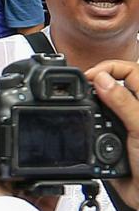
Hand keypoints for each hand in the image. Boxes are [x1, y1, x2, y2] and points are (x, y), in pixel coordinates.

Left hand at [0, 122, 56, 210]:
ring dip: (41, 177)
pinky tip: (58, 181)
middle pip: (14, 176)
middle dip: (24, 166)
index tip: (10, 143)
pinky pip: (50, 200)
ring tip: (47, 165)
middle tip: (34, 153)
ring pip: (33, 187)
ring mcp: (19, 208)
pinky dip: (55, 191)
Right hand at [84, 61, 138, 209]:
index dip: (109, 68)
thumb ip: (123, 102)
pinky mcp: (108, 143)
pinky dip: (84, 132)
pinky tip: (83, 133)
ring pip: (98, 108)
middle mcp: (133, 111)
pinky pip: (91, 131)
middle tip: (78, 92)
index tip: (89, 77)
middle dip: (93, 87)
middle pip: (111, 86)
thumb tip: (101, 78)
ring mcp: (121, 126)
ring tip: (78, 111)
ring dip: (87, 110)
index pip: (129, 71)